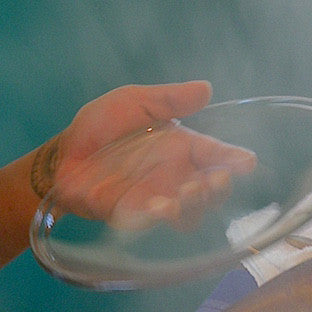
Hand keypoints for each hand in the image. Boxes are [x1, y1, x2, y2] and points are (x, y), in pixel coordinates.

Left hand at [38, 81, 257, 229]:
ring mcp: (156, 199)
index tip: (247, 163)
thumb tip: (207, 88)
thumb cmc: (101, 127)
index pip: (216, 156)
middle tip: (214, 179)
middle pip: (210, 192)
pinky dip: (161, 216)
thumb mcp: (135, 101)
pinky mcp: (133, 215)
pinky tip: (161, 205)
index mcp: (181, 148)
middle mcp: (175, 176)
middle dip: (218, 189)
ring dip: (193, 206)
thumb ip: (168, 99)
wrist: (64, 155)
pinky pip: (154, 222)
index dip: (235, 161)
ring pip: (189, 215)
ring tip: (187, 192)